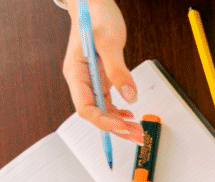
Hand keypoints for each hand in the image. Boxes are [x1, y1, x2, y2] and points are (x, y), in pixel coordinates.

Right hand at [63, 0, 143, 142]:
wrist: (94, 5)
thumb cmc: (95, 17)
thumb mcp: (109, 43)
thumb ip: (118, 71)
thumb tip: (130, 97)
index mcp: (76, 74)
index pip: (86, 107)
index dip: (103, 121)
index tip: (122, 126)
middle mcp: (82, 81)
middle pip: (96, 114)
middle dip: (116, 128)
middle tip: (137, 135)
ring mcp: (91, 81)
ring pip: (104, 111)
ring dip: (120, 123)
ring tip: (138, 130)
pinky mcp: (101, 79)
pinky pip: (108, 102)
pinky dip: (120, 112)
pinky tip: (130, 116)